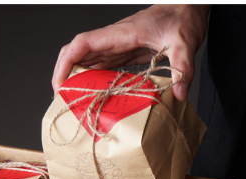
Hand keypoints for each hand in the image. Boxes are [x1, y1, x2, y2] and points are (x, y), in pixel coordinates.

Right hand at [52, 5, 209, 100]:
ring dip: (76, 78)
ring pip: (86, 60)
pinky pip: (100, 65)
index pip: (82, 43)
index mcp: (121, 34)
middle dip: (64, 74)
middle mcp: (113, 40)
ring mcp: (117, 46)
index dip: (66, 62)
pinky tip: (92, 94)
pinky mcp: (123, 53)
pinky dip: (91, 79)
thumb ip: (182, 66)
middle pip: (77, 53)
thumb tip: (180, 92)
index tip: (60, 82)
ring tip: (73, 101)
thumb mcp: (185, 44)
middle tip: (62, 98)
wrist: (186, 10)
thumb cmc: (182, 19)